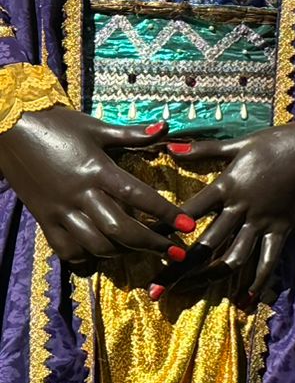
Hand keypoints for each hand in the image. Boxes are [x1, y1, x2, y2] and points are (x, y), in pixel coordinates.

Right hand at [0, 107, 180, 265]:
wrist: (8, 128)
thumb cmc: (58, 125)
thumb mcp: (97, 128)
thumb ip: (133, 134)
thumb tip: (167, 127)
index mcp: (97, 170)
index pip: (139, 197)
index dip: (167, 214)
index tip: (189, 227)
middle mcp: (79, 195)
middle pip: (119, 229)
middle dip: (151, 244)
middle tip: (176, 252)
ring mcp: (59, 210)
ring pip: (94, 244)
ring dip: (122, 252)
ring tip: (142, 251)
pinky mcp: (44, 220)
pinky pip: (66, 249)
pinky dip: (86, 257)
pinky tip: (102, 255)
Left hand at [168, 125, 294, 302]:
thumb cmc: (278, 140)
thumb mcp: (238, 143)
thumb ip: (203, 150)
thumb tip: (170, 147)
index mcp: (227, 185)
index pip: (188, 211)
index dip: (162, 228)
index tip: (141, 243)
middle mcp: (242, 207)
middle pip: (204, 244)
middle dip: (178, 269)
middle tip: (155, 290)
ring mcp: (263, 220)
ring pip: (233, 257)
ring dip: (210, 278)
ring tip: (190, 293)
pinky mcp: (282, 227)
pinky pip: (269, 259)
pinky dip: (259, 280)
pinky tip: (246, 299)